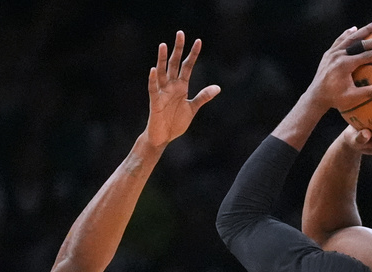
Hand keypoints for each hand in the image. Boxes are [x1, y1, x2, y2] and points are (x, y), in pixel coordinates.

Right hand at [145, 31, 220, 147]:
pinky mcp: (155, 102)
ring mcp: (162, 92)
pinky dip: (153, 80)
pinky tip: (154, 70)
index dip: (193, 54)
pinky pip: (153, 89)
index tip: (198, 41)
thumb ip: (203, 96)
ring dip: (162, 59)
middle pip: (174, 63)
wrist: (163, 137)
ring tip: (163, 45)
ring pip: (162, 72)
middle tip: (180, 33)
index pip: (188, 66)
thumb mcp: (192, 108)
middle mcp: (171, 86)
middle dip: (178, 49)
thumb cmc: (175, 122)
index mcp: (181, 86)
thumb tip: (218, 87)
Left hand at [305, 21, 371, 113]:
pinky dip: (347, 34)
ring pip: (350, 38)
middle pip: (360, 43)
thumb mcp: (351, 97)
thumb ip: (368, 92)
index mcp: (345, 66)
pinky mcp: (328, 53)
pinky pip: (339, 40)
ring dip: (364, 30)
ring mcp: (332, 53)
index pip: (366, 55)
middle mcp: (338, 56)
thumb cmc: (335, 99)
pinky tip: (354, 28)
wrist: (316, 96)